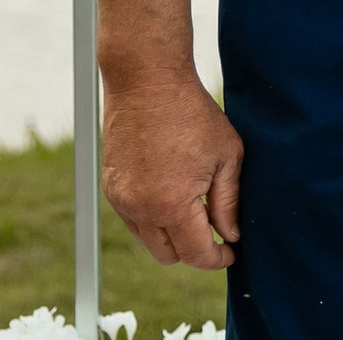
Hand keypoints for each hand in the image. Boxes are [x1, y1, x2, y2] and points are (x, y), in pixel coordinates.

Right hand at [102, 72, 242, 268]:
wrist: (147, 84)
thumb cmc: (193, 115)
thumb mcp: (227, 156)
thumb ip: (228, 202)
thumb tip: (231, 234)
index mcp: (171, 204)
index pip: (196, 253)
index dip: (218, 259)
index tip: (232, 253)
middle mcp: (140, 209)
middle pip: (169, 256)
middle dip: (195, 251)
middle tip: (218, 232)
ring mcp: (121, 201)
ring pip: (149, 241)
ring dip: (173, 237)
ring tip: (197, 210)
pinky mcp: (111, 189)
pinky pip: (134, 221)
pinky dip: (154, 220)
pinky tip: (174, 196)